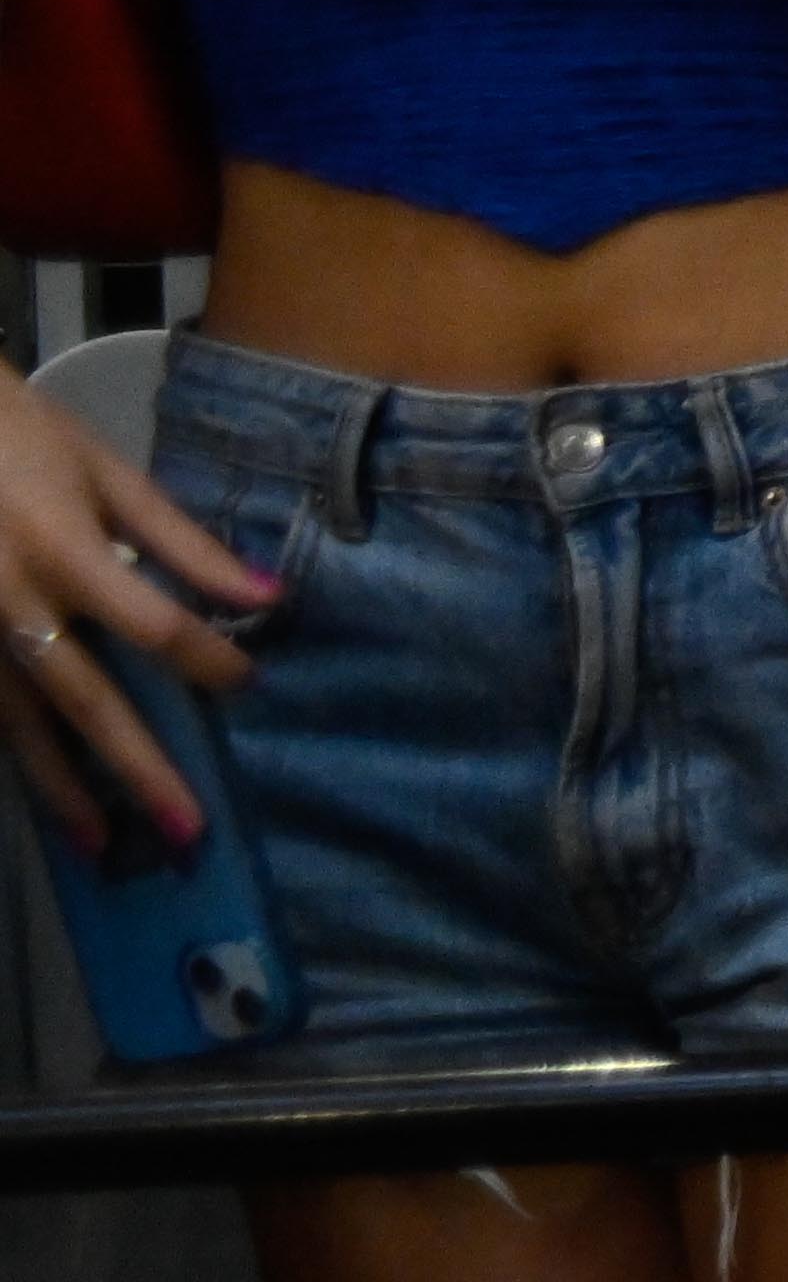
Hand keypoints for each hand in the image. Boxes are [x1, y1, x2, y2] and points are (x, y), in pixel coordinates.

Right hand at [0, 371, 267, 858]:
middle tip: (183, 831)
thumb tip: (267, 595)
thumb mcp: (104, 470)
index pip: (155, 626)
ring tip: (99, 846)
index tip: (242, 681)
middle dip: (136, 770)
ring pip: (18, 723)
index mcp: (64, 550)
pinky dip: (12, 755)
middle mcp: (11, 600)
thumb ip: (183, 541)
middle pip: (86, 700)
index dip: (207, 660)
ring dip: (59, 789)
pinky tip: (40, 799)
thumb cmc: (15, 436)